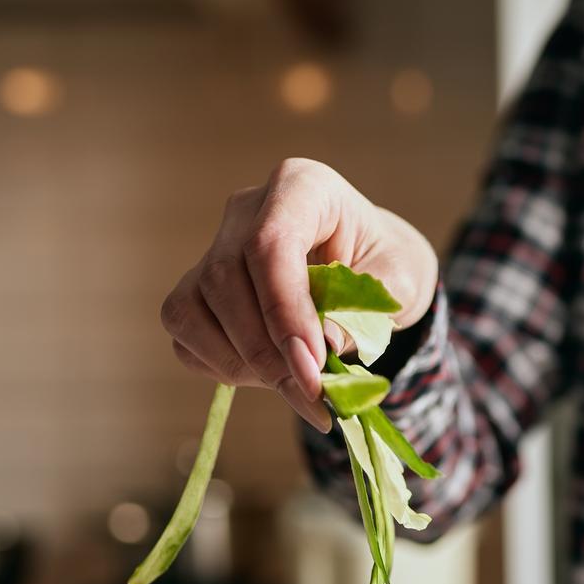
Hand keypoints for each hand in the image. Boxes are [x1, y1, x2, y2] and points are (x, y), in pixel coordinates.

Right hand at [159, 158, 437, 432]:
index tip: (311, 366)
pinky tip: (269, 374)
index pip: (270, 243)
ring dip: (242, 364)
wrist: (368, 266)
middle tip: (310, 397)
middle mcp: (246, 210)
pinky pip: (186, 333)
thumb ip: (363, 314)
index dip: (284, 310)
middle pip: (225, 280)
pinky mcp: (196, 286)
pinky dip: (222, 366)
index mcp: (301, 186)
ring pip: (193, 309)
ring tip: (296, 387)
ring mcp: (213, 247)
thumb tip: (319, 350)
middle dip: (266, 351)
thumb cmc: (385, 267)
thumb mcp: (398, 285)